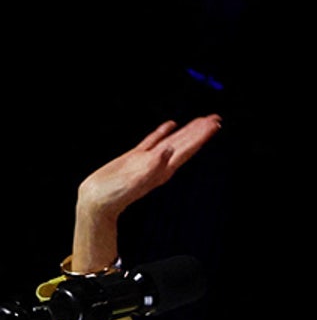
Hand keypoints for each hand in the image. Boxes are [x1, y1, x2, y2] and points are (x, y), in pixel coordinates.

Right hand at [72, 115, 220, 271]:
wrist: (97, 201)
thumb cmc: (115, 193)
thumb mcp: (137, 178)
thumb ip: (154, 164)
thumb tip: (170, 149)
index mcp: (164, 168)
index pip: (188, 148)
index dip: (202, 135)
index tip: (215, 124)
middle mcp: (161, 163)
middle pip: (185, 143)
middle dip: (201, 131)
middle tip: (216, 118)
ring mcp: (148, 159)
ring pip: (173, 140)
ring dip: (187, 130)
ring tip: (201, 121)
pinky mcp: (135, 157)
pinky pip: (154, 140)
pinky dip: (164, 131)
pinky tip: (171, 124)